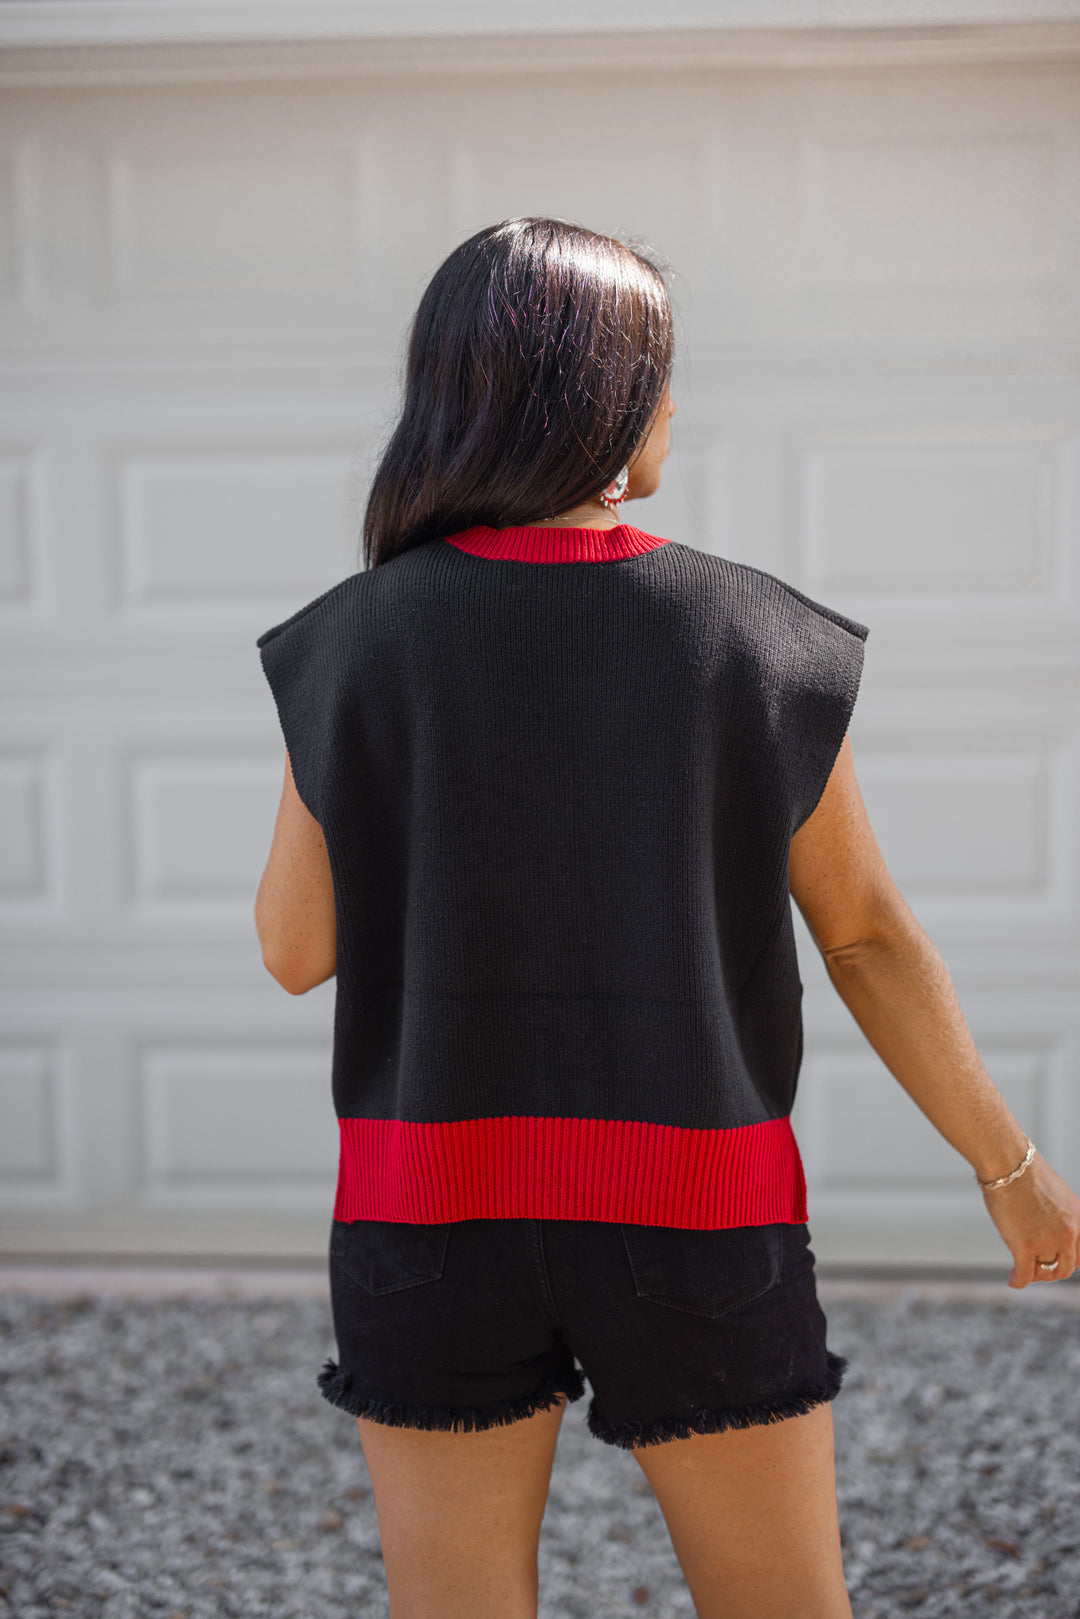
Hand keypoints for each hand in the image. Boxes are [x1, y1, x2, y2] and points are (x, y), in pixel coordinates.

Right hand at [980, 1152, 1079, 1287]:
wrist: (1008, 1162)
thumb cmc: (1025, 1173)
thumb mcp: (1057, 1196)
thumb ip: (1061, 1217)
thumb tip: (1050, 1232)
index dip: (1066, 1262)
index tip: (1054, 1262)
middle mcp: (1070, 1233)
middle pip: (1064, 1268)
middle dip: (1050, 1271)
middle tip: (1036, 1268)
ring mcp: (1048, 1241)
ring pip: (1045, 1272)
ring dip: (1034, 1274)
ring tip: (1022, 1270)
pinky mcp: (1025, 1246)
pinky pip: (1025, 1274)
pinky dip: (1019, 1280)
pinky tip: (1013, 1279)